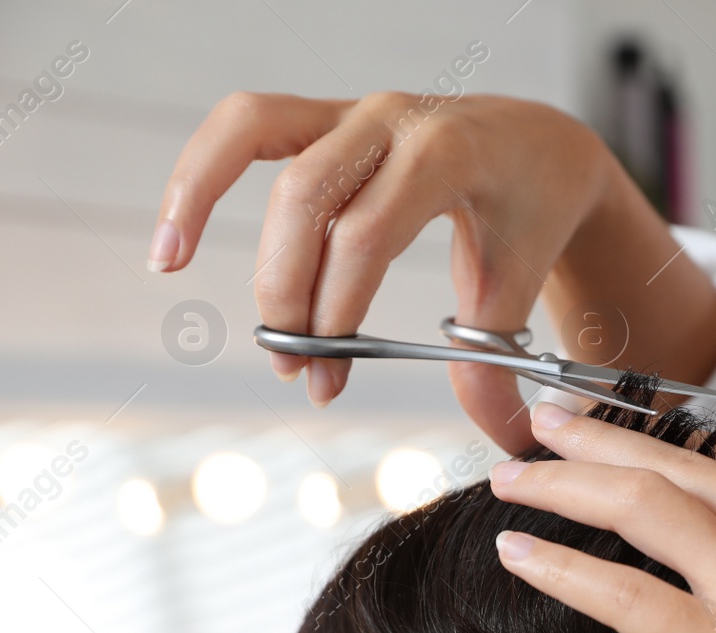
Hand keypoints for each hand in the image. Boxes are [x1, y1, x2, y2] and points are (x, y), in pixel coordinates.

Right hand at [151, 92, 715, 451]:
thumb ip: (494, 359)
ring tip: (173, 268)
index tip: (329, 379)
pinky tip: (173, 235)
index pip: (368, 235)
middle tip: (294, 369)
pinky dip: (200, 171)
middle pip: (306, 198)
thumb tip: (499, 439)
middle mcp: (393, 119)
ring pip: (253, 138)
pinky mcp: (327, 117)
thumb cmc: (532, 210)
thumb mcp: (523, 282)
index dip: (337, 311)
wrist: (542, 146)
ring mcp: (355, 110)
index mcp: (448, 155)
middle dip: (287, 292)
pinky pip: (246, 127)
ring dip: (205, 205)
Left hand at [489, 405, 715, 632]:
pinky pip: (624, 596)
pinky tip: (518, 552)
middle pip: (673, 462)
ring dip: (564, 483)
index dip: (671, 444)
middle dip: (597, 437)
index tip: (628, 441)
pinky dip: (562, 568)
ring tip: (513, 473)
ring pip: (638, 508)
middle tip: (544, 423)